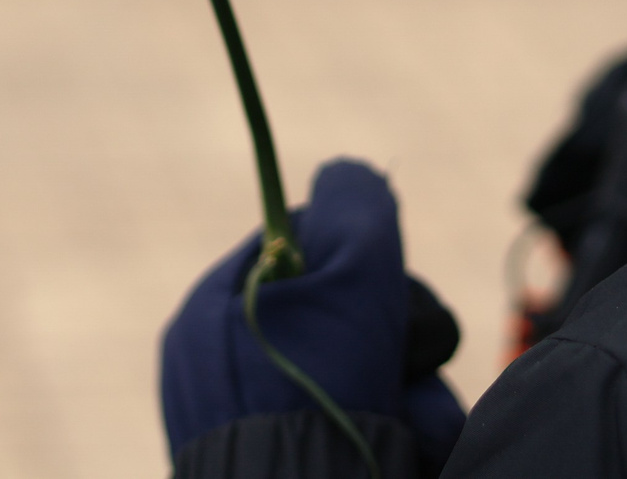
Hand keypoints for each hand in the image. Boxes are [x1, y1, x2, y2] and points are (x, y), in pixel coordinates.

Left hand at [160, 159, 464, 468]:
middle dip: (396, 338)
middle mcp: (224, 368)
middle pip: (340, 316)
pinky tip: (405, 452)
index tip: (386, 294)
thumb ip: (358, 208)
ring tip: (410, 425)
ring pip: (361, 378)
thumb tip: (353, 176)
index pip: (304, 247)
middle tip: (407, 360)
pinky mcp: (285, 470)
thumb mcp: (351, 273)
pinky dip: (393, 435)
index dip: (364, 263)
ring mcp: (252, 426)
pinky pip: (355, 431)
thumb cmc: (321, 390)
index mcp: (216, 309)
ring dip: (409, 394)